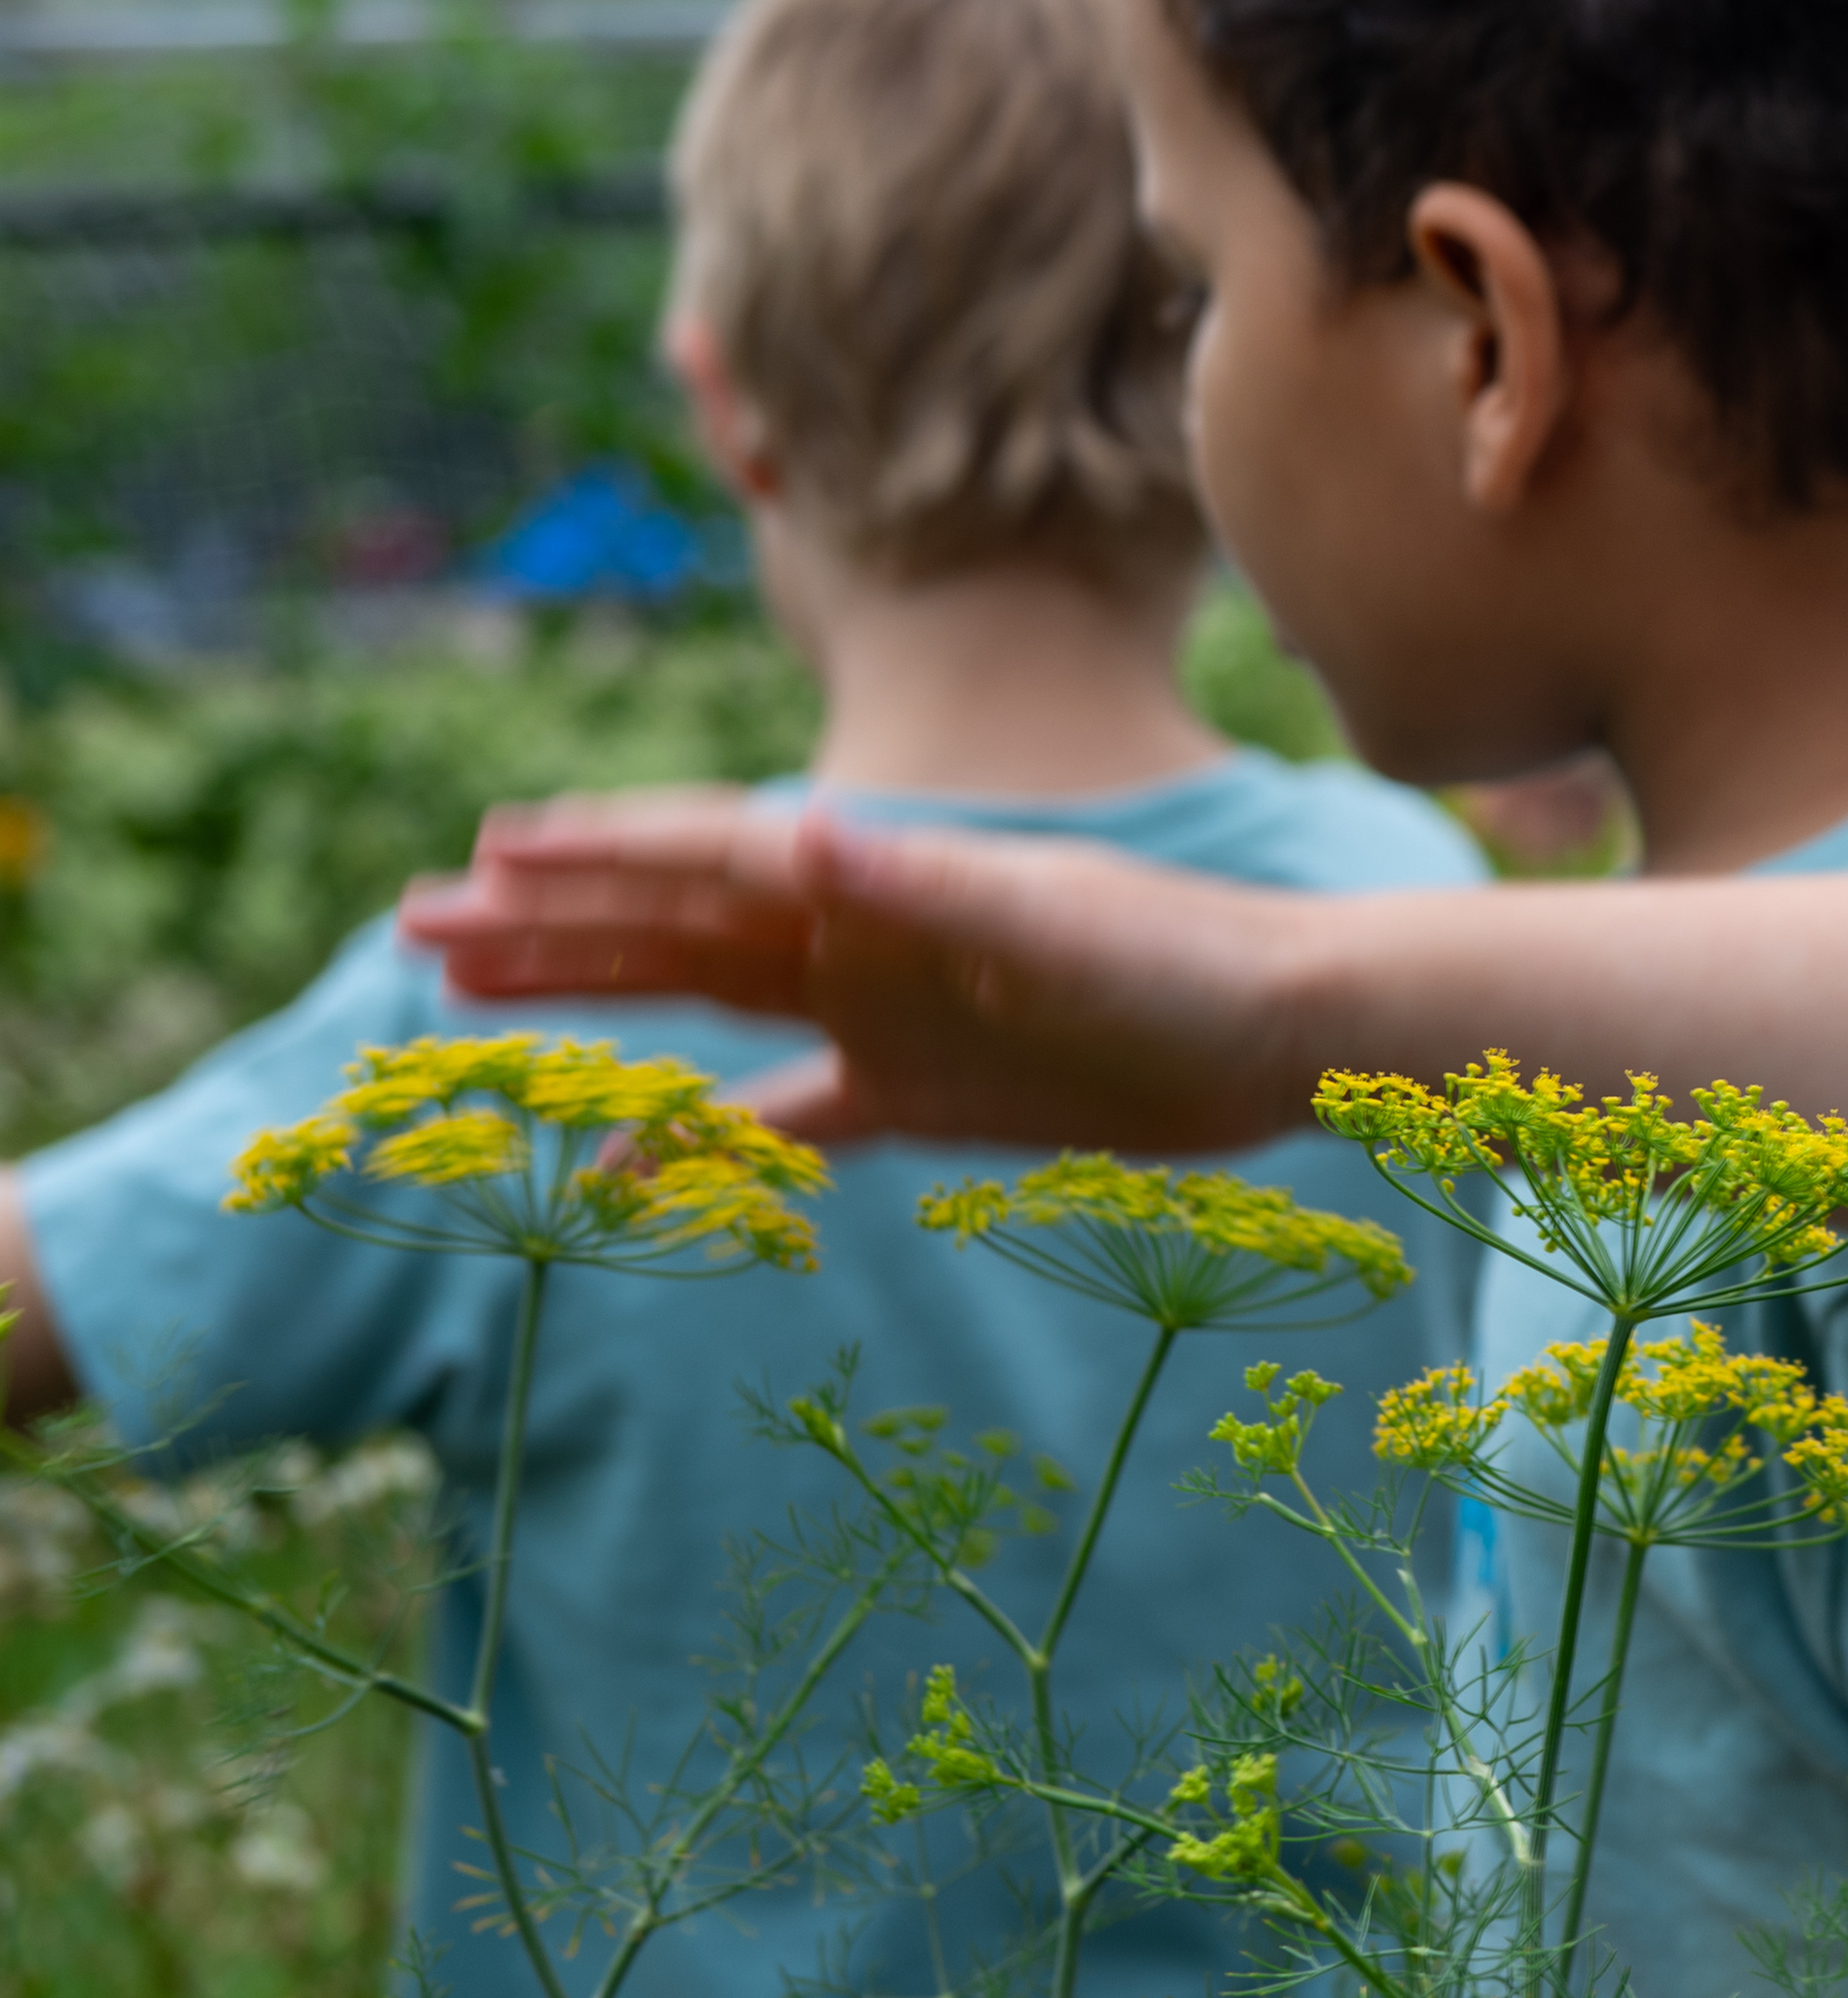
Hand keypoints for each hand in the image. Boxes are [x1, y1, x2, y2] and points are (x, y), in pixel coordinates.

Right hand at [402, 790, 1313, 1156]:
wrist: (1285, 1030)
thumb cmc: (1182, 959)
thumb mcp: (1048, 919)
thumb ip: (924, 885)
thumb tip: (797, 830)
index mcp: (879, 884)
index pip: (703, 861)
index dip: (593, 859)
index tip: (480, 859)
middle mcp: (864, 938)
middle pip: (669, 923)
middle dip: (545, 921)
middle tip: (411, 923)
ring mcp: (884, 1014)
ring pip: (700, 1002)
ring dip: (592, 998)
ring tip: (471, 995)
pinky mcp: (927, 1093)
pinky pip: (784, 1119)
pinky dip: (704, 1140)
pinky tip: (626, 1167)